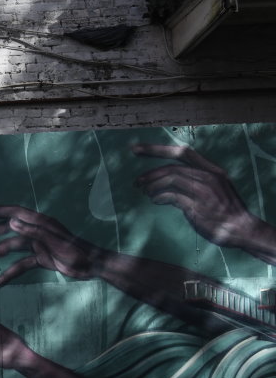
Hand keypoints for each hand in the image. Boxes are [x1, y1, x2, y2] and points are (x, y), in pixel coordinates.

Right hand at [0, 205, 106, 284]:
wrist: (93, 266)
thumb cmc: (77, 252)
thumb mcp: (54, 241)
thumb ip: (32, 231)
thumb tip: (10, 222)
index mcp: (36, 221)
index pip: (6, 212)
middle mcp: (33, 229)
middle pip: (4, 229)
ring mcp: (36, 243)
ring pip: (10, 246)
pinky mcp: (40, 257)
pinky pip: (20, 263)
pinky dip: (10, 272)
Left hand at [133, 144, 258, 247]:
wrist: (242, 228)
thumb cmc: (225, 209)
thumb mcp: (215, 187)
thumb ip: (195, 180)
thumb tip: (167, 179)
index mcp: (212, 170)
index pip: (182, 152)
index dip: (157, 149)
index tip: (136, 149)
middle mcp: (208, 177)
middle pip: (172, 167)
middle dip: (150, 173)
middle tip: (137, 182)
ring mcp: (204, 191)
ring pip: (171, 180)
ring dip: (153, 186)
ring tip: (146, 192)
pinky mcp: (198, 207)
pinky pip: (172, 197)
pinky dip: (160, 197)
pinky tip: (156, 200)